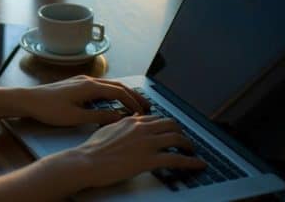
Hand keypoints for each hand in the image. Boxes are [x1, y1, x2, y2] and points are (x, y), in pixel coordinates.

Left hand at [21, 75, 150, 126]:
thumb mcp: (76, 117)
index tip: (143, 112)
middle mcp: (88, 80)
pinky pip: (100, 86)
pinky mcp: (76, 84)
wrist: (29, 100)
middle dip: (133, 95)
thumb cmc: (49, 109)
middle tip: (146, 106)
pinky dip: (111, 93)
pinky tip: (113, 102)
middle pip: (117, 86)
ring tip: (133, 104)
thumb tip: (119, 118)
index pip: (119, 92)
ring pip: (109, 85)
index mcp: (90, 87)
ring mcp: (82, 80)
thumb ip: (99, 117)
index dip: (133, 102)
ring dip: (123, 93)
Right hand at [66, 115, 205, 188]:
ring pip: (177, 138)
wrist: (86, 162)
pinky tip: (198, 165)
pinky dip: (191, 162)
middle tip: (184, 140)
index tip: (170, 131)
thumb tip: (129, 121)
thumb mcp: (107, 129)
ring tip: (192, 152)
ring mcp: (147, 143)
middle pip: (171, 124)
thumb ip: (121, 124)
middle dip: (181, 132)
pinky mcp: (149, 159)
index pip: (156, 119)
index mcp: (132, 121)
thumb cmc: (92, 149)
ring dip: (189, 145)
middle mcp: (142, 128)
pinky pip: (177, 159)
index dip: (166, 125)